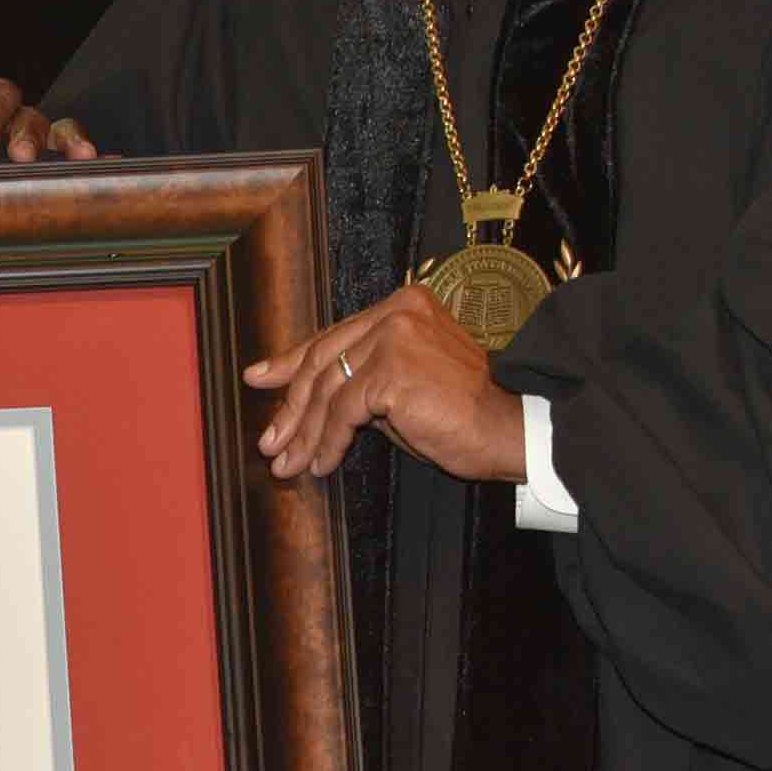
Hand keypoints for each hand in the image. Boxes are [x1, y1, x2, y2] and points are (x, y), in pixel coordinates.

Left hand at [0, 77, 101, 161]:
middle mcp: (13, 116)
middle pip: (31, 116)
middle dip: (29, 135)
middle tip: (22, 155)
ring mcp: (32, 139)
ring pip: (59, 132)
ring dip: (70, 144)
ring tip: (82, 158)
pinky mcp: (45, 164)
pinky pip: (71, 161)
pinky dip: (91, 165)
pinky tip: (109, 168)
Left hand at [244, 283, 527, 483]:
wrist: (511, 428)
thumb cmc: (464, 413)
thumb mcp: (406, 385)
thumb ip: (363, 379)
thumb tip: (308, 401)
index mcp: (403, 306)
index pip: (334, 335)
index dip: (292, 360)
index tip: (259, 378)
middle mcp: (396, 313)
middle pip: (324, 359)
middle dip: (290, 404)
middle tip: (269, 440)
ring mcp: (393, 339)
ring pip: (328, 390)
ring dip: (303, 432)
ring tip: (289, 463)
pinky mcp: (391, 372)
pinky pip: (343, 413)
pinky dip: (327, 442)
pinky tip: (321, 464)